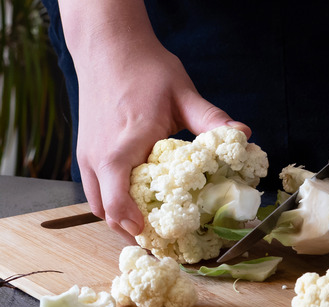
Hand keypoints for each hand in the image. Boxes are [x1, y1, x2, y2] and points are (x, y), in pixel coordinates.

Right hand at [60, 0, 249, 240]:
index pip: (119, 204)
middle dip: (131, 230)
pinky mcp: (84, 150)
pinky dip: (111, 201)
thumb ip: (212, 120)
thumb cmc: (144, 69)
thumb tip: (244, 135)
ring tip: (150, 224)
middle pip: (106, 213)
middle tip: (163, 239)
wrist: (109, 45)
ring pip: (96, 204)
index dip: (137, 228)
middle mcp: (97, 157)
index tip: (160, 238)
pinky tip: (136, 199)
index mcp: (122, 149)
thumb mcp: (183, 94)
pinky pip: (94, 188)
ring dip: (120, 217)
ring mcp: (86, 154)